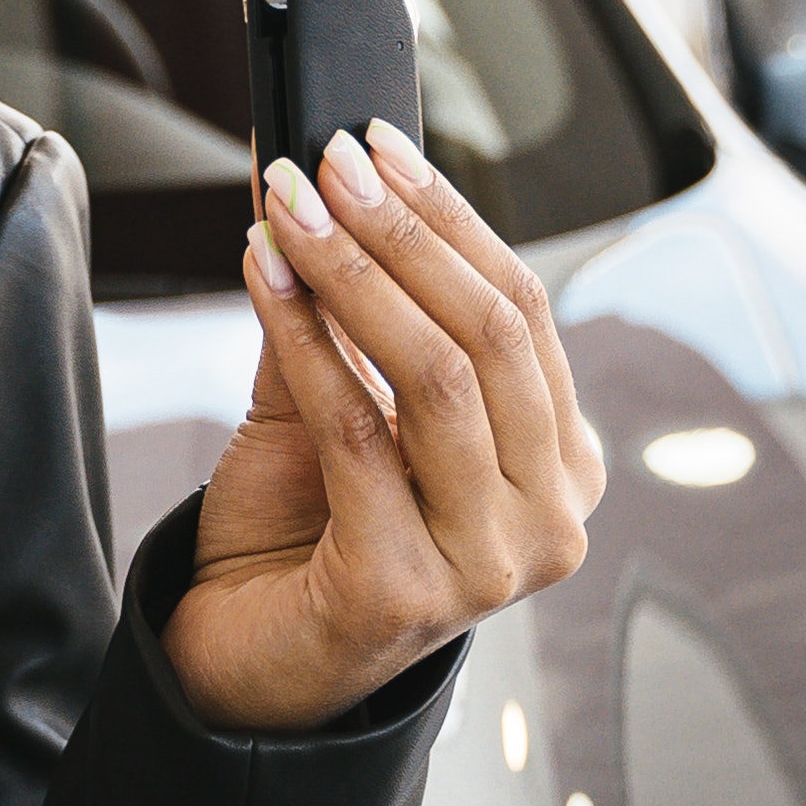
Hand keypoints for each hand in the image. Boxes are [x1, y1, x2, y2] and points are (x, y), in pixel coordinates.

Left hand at [167, 127, 601, 732]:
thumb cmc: (302, 533)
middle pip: (488, 333)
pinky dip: (306, 339)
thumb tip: (316, 174)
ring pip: (436, 375)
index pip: (522, 309)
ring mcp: (491, 564)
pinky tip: (264, 278)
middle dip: (399, 231)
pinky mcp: (409, 591)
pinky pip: (358, 430)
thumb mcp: (337, 405)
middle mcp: (549, 519)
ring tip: (287, 210)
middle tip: (322, 164)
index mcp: (559, 466)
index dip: (447, 216)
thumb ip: (341, 307)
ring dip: (351, 273)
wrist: (246, 660)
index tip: (374, 145)